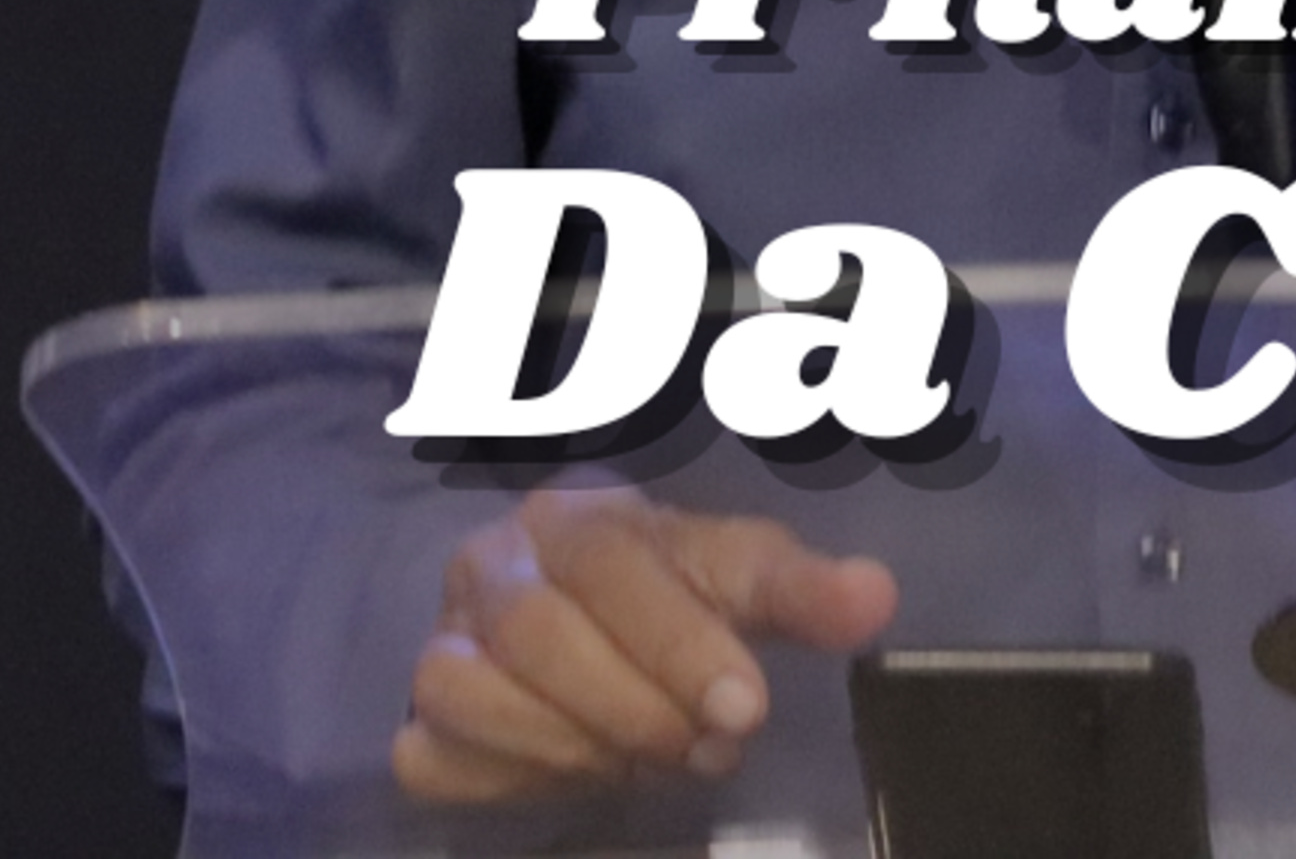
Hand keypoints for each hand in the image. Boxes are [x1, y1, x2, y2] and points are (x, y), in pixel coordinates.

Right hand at [394, 486, 896, 802]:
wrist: (583, 622)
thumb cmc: (668, 595)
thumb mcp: (739, 580)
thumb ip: (802, 591)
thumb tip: (877, 599)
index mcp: (577, 514)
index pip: (615, 568)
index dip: (679, 643)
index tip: (745, 708)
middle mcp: (493, 565)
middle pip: (538, 632)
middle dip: (634, 704)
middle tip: (709, 747)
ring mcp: (443, 641)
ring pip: (468, 693)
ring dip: (570, 744)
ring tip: (651, 761)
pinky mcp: (419, 720)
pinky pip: (429, 758)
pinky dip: (502, 780)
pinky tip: (573, 777)